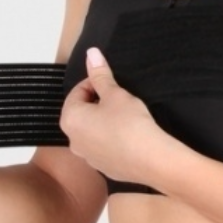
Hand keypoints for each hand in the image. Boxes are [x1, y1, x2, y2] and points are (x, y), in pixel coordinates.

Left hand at [59, 47, 170, 186]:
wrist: (151, 160)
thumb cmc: (130, 124)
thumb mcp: (115, 94)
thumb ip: (100, 74)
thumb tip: (91, 53)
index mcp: (70, 119)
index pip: (77, 92)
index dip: (95, 83)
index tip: (111, 83)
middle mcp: (73, 140)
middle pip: (83, 113)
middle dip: (98, 104)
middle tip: (119, 99)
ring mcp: (88, 157)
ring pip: (93, 132)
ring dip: (104, 122)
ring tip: (125, 118)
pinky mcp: (104, 168)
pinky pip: (104, 148)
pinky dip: (112, 140)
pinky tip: (129, 136)